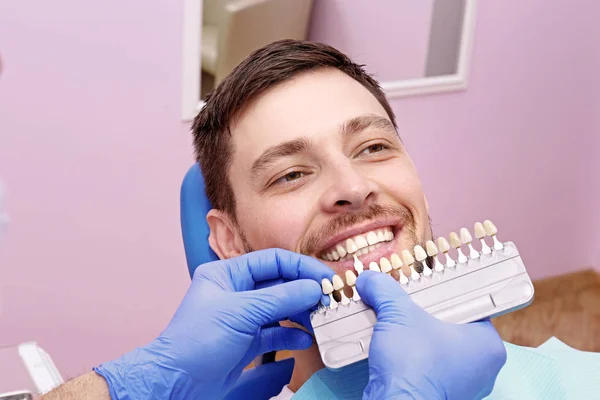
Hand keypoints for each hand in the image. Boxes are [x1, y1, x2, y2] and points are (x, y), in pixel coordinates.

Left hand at [94, 249, 332, 398]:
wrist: (177, 384)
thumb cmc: (198, 342)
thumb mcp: (241, 313)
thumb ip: (280, 298)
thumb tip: (314, 288)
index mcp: (227, 274)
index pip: (272, 261)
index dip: (300, 266)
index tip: (325, 277)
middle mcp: (236, 292)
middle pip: (279, 283)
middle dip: (304, 290)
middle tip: (329, 299)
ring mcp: (242, 317)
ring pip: (280, 308)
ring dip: (301, 312)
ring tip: (321, 318)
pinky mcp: (247, 342)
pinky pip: (276, 333)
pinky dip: (292, 336)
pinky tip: (305, 339)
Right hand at [357, 271, 506, 399]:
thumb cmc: (412, 362)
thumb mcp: (397, 314)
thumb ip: (384, 290)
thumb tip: (368, 278)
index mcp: (488, 345)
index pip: (471, 309)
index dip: (447, 295)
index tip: (429, 287)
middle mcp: (483, 369)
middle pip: (453, 329)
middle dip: (428, 316)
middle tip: (410, 302)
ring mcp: (463, 387)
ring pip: (439, 350)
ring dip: (418, 337)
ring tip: (399, 321)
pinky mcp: (441, 397)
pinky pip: (428, 369)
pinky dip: (413, 358)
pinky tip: (396, 346)